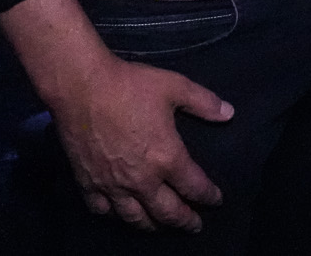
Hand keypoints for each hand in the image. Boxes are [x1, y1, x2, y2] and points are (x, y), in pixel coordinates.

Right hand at [48, 53, 233, 230]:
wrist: (81, 86)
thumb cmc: (130, 85)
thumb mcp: (174, 86)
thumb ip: (204, 102)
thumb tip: (229, 113)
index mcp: (166, 158)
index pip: (194, 187)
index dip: (209, 196)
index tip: (216, 200)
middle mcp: (141, 180)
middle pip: (168, 212)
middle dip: (185, 221)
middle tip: (195, 226)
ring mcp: (112, 185)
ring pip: (135, 218)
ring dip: (153, 225)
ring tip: (161, 226)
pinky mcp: (88, 182)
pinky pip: (102, 210)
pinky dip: (114, 216)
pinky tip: (119, 213)